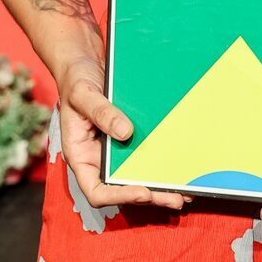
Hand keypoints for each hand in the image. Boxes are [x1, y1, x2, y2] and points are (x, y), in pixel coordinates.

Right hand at [58, 57, 188, 211]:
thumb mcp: (83, 94)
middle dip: (150, 195)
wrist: (84, 62)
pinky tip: (181, 168)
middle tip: (176, 198)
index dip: (119, 196)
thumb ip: (101, 112)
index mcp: (81, 155)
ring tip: (185, 193)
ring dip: (160, 186)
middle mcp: (98, 159)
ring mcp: (114, 151)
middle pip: (123, 188)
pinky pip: (145, 156)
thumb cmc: (76, 79)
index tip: (143, 192)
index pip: (96, 190)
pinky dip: (161, 165)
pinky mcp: (129, 139)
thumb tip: (125, 132)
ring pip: (136, 177)